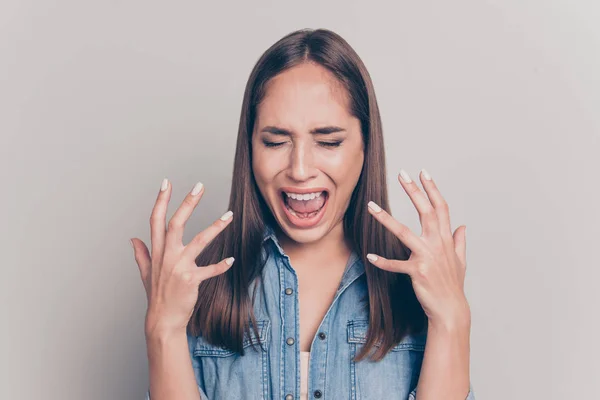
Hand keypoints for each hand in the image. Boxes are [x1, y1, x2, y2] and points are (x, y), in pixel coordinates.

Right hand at [130, 178, 234, 337]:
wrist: (163, 320)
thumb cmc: (157, 296)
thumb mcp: (146, 273)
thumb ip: (141, 254)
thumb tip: (133, 239)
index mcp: (158, 251)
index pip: (156, 220)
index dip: (161, 200)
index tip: (167, 183)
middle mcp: (167, 256)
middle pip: (177, 223)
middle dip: (188, 203)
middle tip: (199, 186)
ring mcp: (179, 267)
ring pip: (199, 241)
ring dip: (216, 227)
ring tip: (229, 215)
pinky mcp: (191, 280)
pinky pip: (210, 270)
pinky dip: (221, 265)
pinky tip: (231, 260)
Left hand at [366, 169, 469, 328]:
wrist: (450, 309)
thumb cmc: (452, 285)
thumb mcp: (460, 261)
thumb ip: (459, 242)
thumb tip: (463, 226)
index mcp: (446, 239)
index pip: (441, 208)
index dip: (432, 189)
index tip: (423, 172)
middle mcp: (438, 244)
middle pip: (426, 212)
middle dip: (414, 191)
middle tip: (402, 174)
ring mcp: (427, 257)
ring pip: (404, 233)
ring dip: (386, 218)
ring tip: (371, 206)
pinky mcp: (417, 272)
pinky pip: (396, 264)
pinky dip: (383, 261)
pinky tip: (370, 256)